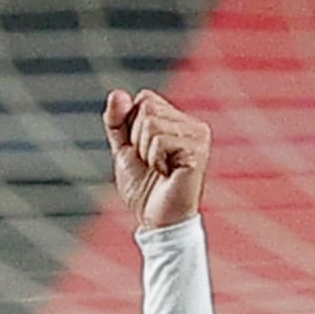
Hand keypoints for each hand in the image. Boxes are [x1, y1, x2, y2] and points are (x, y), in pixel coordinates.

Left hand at [106, 89, 210, 230]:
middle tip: (152, 163)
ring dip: (146, 152)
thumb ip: (116, 120)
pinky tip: (168, 174)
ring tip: (160, 169)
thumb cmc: (145, 189)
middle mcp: (193, 124)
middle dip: (138, 139)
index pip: (145, 98)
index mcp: (178, 120)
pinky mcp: (198, 151)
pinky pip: (160, 140)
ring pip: (151, 123)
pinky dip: (155, 160)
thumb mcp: (123, 149)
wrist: (157, 220)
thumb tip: (118, 93)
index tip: (143, 152)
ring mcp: (198, 136)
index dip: (132, 125)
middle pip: (147, 107)